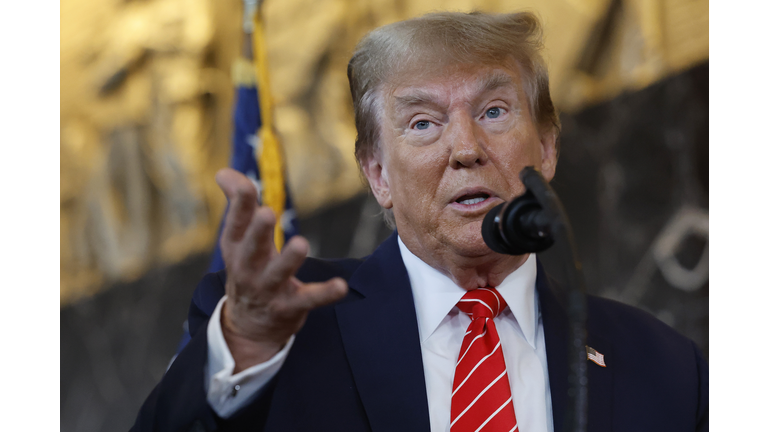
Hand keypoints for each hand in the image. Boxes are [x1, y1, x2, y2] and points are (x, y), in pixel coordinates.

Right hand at [215, 168, 347, 371]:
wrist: (249, 325)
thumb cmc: (248, 268)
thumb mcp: (238, 239)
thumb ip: (237, 204)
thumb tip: (223, 172)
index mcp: (235, 249)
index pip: (236, 224)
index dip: (240, 205)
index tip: (248, 186)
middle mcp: (248, 269)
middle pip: (251, 249)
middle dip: (258, 232)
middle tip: (267, 212)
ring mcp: (269, 290)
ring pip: (278, 274)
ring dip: (289, 260)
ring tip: (301, 244)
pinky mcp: (290, 306)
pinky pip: (309, 299)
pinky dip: (325, 293)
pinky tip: (341, 286)